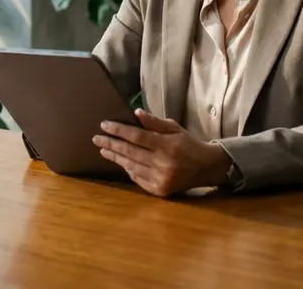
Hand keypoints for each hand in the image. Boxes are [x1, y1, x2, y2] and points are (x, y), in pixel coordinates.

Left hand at [93, 109, 233, 196]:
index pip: (137, 136)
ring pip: (131, 166)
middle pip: (130, 152)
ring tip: (104, 150)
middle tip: (96, 139)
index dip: (119, 130)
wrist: (206, 168)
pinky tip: (120, 161)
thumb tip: (136, 113)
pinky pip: (138, 178)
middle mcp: (163, 163)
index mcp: (167, 145)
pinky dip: (128, 169)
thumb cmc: (189, 144)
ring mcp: (161, 178)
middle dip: (111, 144)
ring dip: (116, 157)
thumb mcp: (175, 128)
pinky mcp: (160, 190)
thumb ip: (155, 122)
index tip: (104, 125)